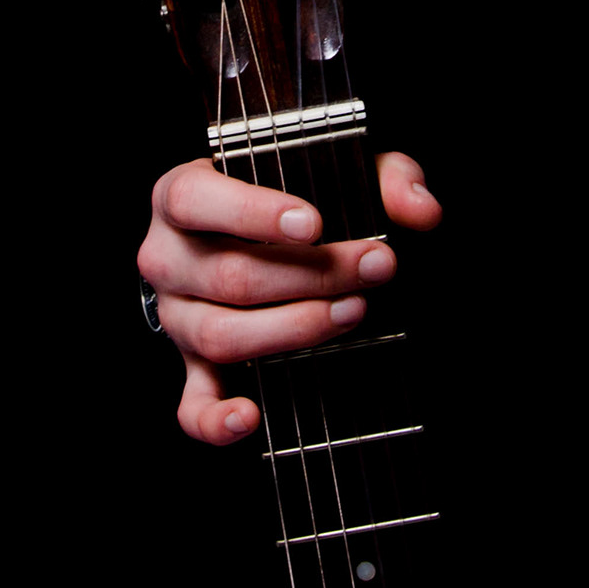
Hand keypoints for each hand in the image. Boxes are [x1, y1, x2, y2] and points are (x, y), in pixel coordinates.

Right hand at [137, 151, 438, 445]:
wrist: (244, 232)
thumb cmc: (291, 194)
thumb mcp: (336, 168)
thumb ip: (385, 175)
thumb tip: (422, 211)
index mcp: (179, 197)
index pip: (196, 202)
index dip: (252, 213)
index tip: (314, 223)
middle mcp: (166, 259)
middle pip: (228, 276)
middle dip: (312, 275)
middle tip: (375, 266)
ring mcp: (177, 317)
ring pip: (221, 335)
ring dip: (294, 329)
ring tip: (353, 312)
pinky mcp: (192, 367)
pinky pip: (192, 405)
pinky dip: (216, 419)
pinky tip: (251, 416)